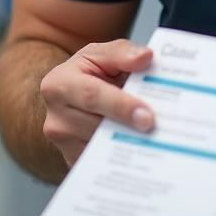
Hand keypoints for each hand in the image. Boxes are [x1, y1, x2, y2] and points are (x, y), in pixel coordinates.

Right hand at [39, 39, 153, 168]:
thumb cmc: (88, 72)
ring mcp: (64, 145)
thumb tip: (146, 57)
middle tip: (159, 130)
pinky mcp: (74, 162)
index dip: (121, 106)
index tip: (148, 117)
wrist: (73, 96)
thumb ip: (123, 52)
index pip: (92, 96)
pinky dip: (124, 155)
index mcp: (58, 85)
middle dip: (130, 128)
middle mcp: (56, 118)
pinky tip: (142, 147)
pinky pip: (103, 163)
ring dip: (129, 143)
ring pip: (102, 148)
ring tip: (155, 137)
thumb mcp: (101, 54)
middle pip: (98, 127)